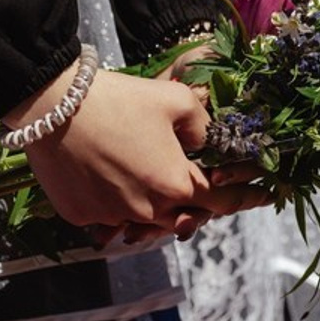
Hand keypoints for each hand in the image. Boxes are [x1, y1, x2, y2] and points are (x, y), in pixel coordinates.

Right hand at [13, 66, 266, 237]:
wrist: (53, 104)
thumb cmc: (119, 98)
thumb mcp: (176, 100)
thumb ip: (204, 126)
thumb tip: (208, 141)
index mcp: (175, 184)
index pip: (222, 199)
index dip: (248, 196)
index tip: (266, 195)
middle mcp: (146, 210)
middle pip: (184, 215)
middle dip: (200, 203)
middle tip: (206, 183)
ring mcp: (110, 216)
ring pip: (146, 221)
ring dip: (158, 207)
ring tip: (160, 184)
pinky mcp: (81, 214)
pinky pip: (110, 217)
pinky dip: (120, 204)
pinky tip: (117, 180)